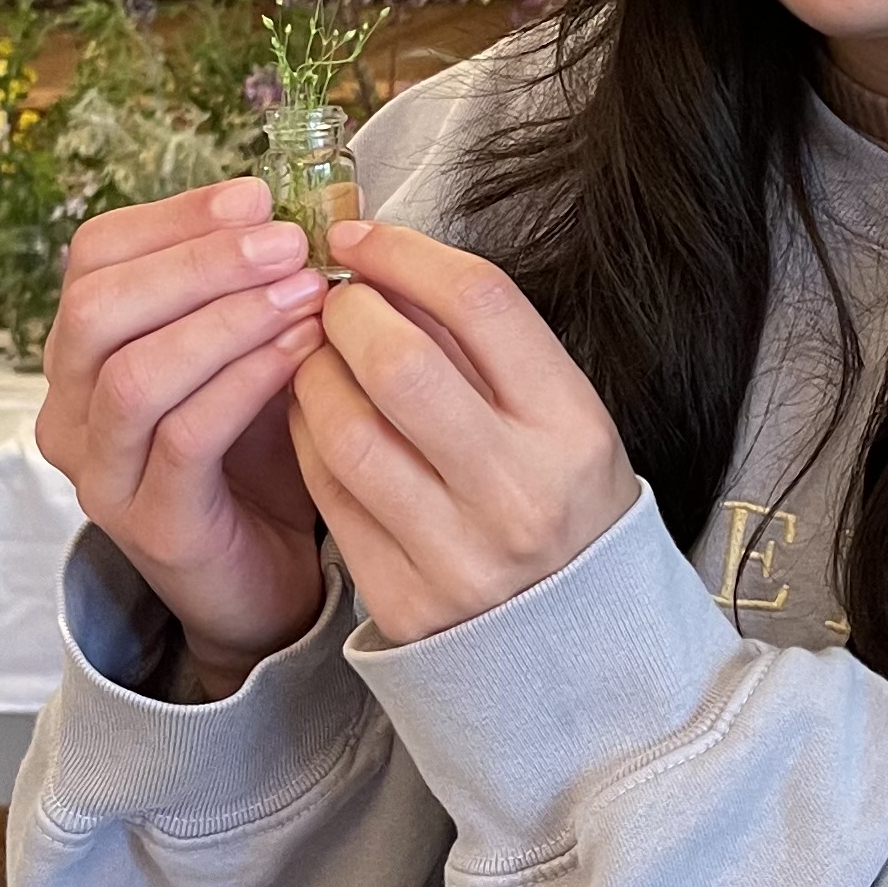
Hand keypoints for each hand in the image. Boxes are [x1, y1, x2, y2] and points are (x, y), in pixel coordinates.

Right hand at [34, 176, 331, 694]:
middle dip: (200, 263)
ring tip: (308, 293)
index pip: (95, 257)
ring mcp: (101, 473)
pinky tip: (302, 354)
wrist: (270, 572)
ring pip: (135, 374)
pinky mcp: (150, 524)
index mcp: (82, 351)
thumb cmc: (258, 448)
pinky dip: (245, 383)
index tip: (258, 197)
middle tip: (289, 243)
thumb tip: (290, 201)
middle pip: (98, 308)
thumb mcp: (249, 347)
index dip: (174, 218)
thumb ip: (252, 282)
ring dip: (226, 320)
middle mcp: (69, 410)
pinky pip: (185, 439)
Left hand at [287, 219, 634, 646]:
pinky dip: (308, 437)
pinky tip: (315, 416)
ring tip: (318, 356)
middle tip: (334, 301)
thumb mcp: (564, 419)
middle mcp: (519, 492)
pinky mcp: (402, 599)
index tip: (360, 236)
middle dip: (348, 312)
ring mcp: (457, 554)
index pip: (480, 304)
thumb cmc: (564, 506)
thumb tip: (389, 264)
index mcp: (573, 429)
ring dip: (312, 373)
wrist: (580, 650)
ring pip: (347, 429)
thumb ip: (489, 347)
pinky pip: (328, 493)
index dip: (405, 253)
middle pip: (401, 362)